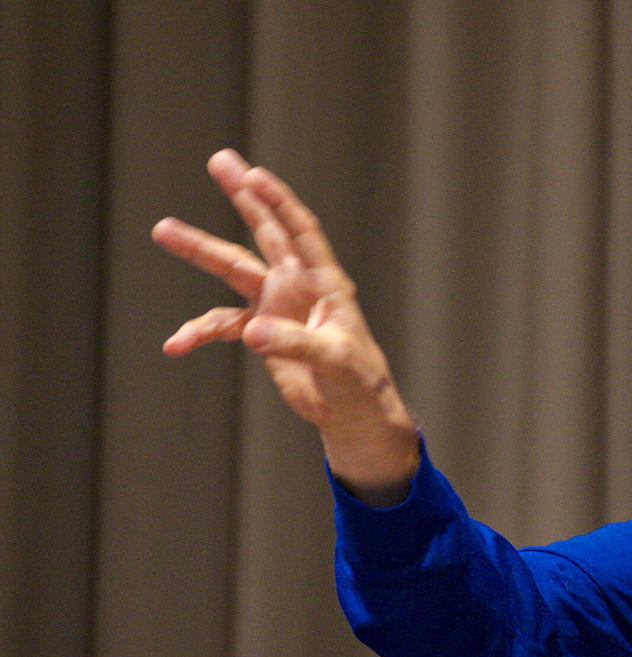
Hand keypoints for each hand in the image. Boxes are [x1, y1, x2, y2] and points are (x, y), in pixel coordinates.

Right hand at [152, 149, 418, 503]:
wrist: (351, 409)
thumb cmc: (357, 379)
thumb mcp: (334, 360)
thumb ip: (295, 344)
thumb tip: (253, 333)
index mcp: (325, 282)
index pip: (302, 232)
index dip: (280, 203)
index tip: (255, 176)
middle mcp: (297, 284)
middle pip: (266, 231)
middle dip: (243, 196)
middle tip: (220, 160)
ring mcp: (275, 305)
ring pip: (231, 268)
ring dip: (198, 249)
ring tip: (161, 228)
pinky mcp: (259, 332)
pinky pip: (220, 324)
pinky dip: (197, 332)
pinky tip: (175, 344)